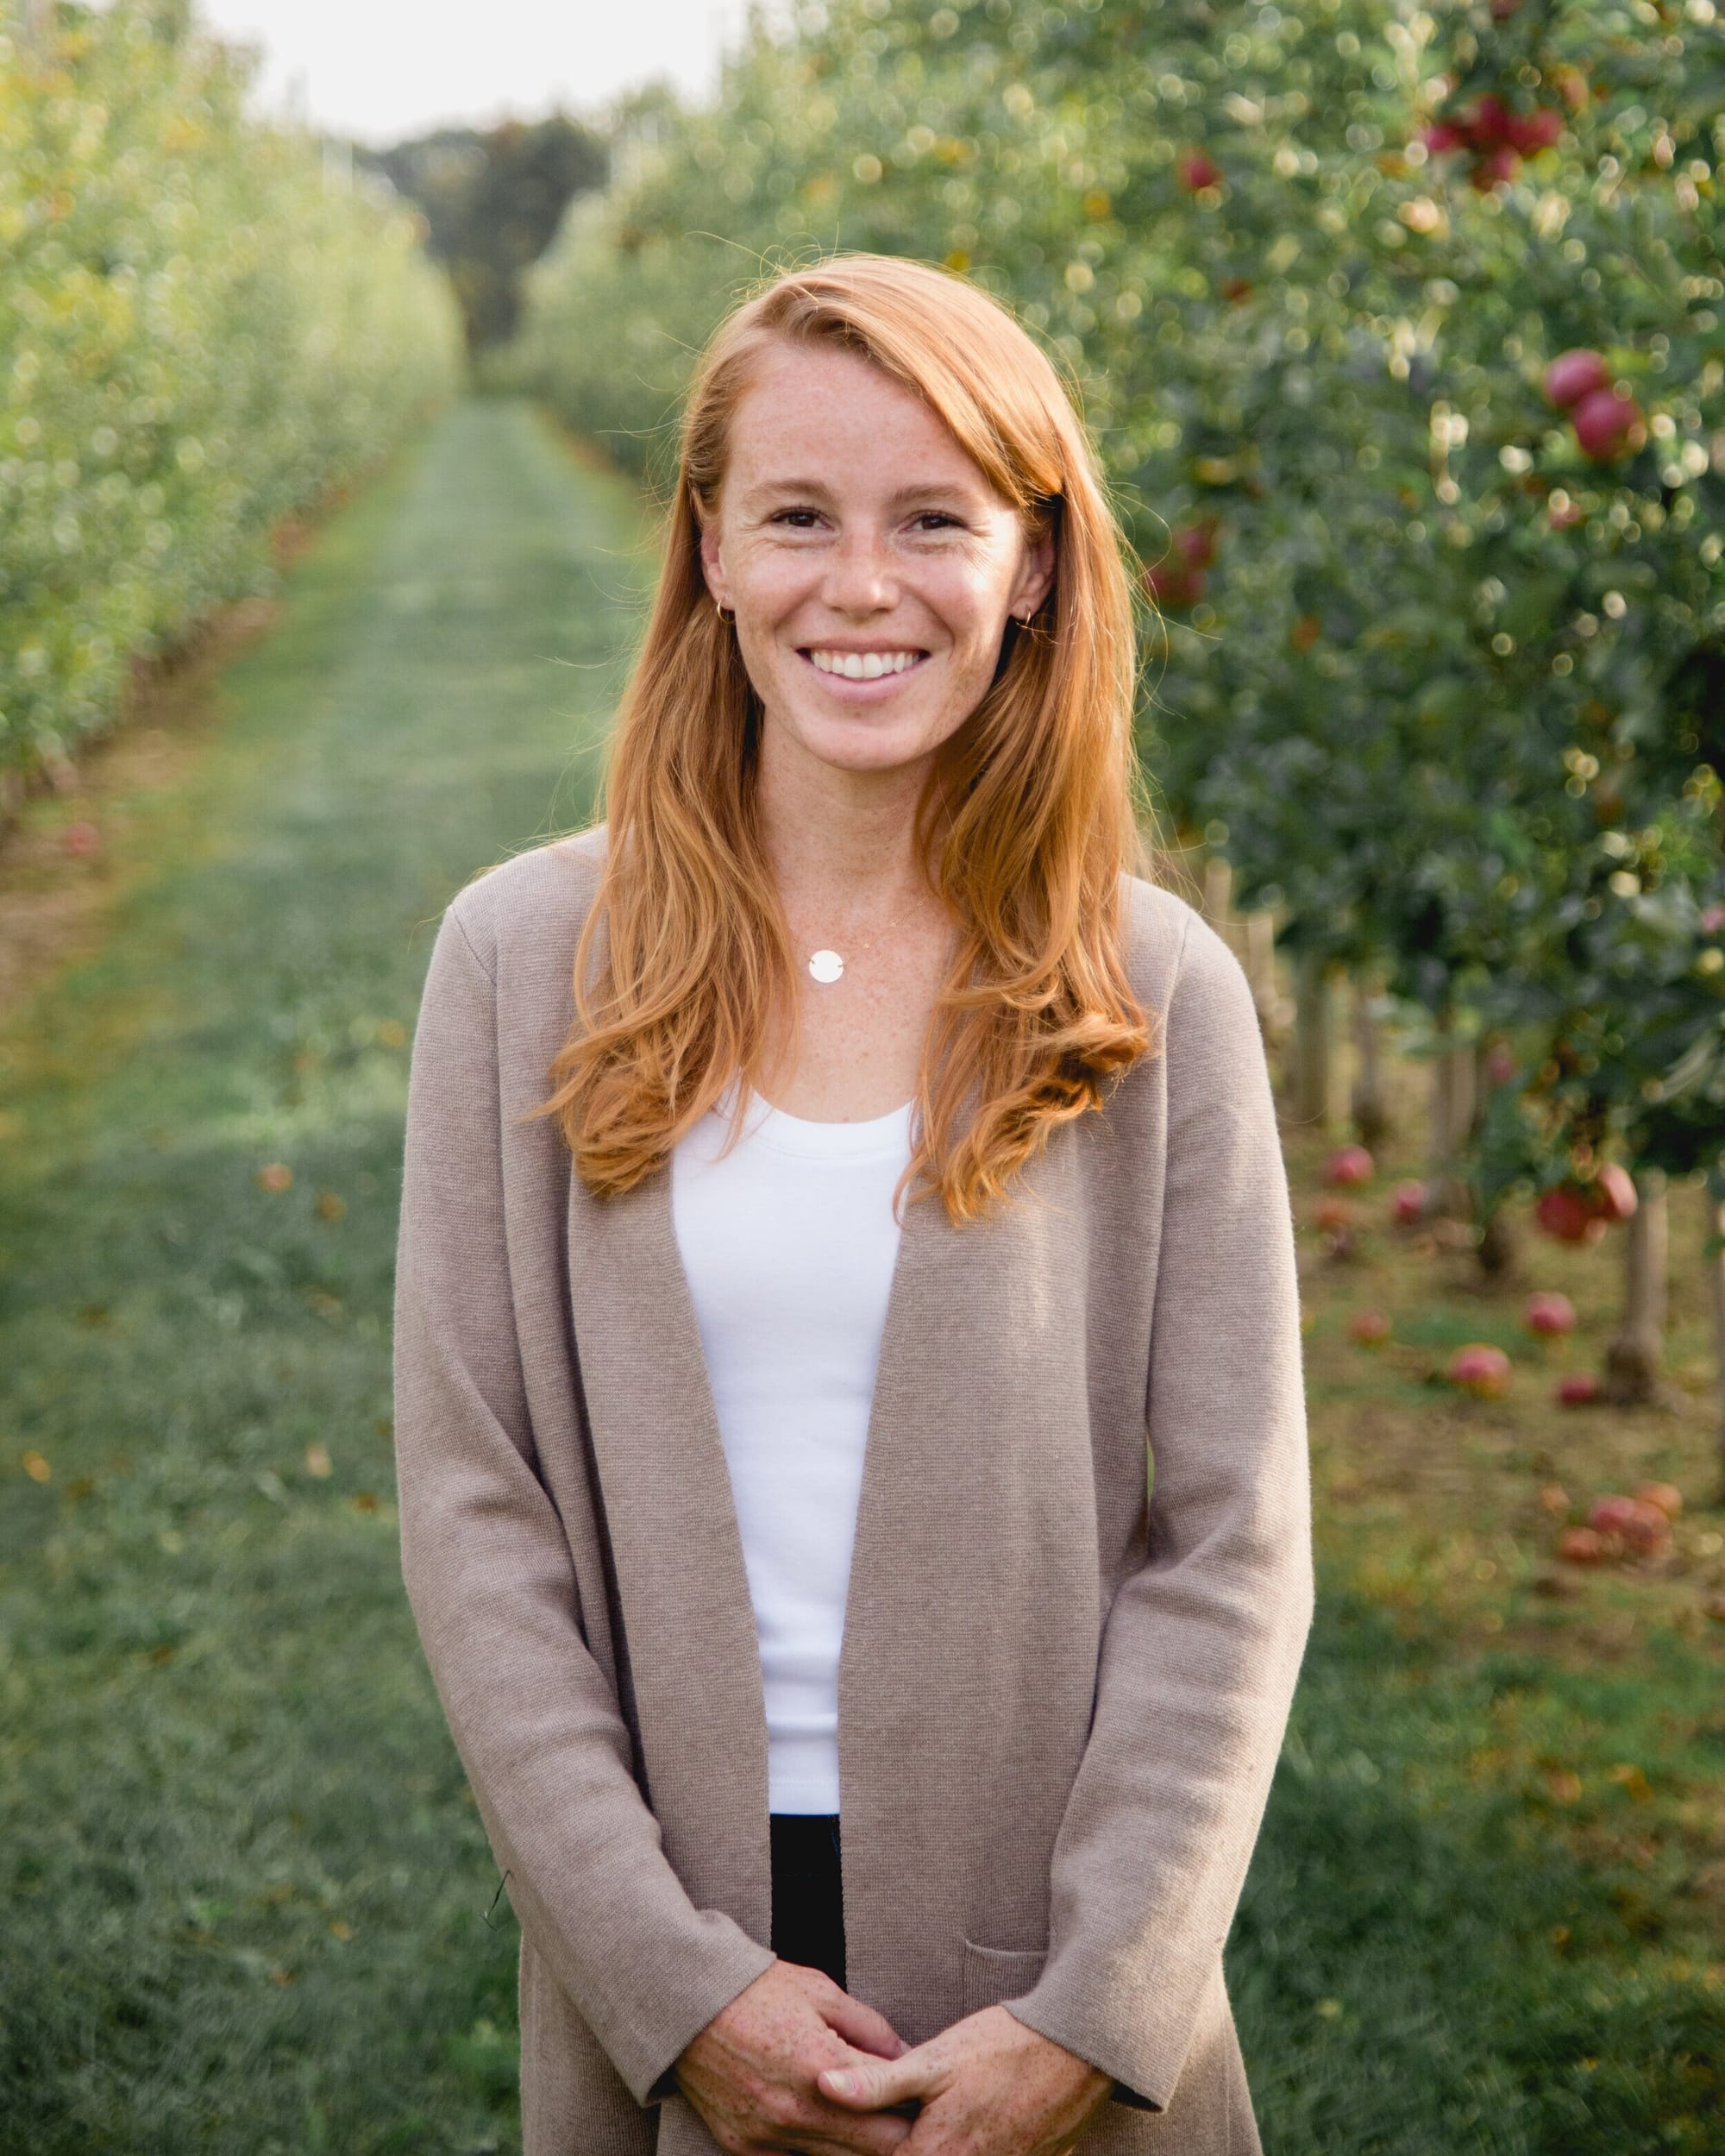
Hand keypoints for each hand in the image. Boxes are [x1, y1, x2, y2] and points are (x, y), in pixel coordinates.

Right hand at [674, 1958, 915, 2154]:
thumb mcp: (821, 1992)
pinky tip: (821, 2125)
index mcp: (823, 2066)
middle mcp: (798, 2111)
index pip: (894, 2106)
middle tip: (901, 2114)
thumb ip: (869, 2027)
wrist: (686, 2005)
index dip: (914, 2102)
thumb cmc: (757, 1990)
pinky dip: (814, 2149)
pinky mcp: (745, 2148)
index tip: (922, 2095)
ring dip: (856, 2143)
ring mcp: (770, 2135)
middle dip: (895, 2132)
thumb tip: (906, 2055)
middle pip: (874, 2148)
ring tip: (862, 2118)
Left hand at [816, 2006, 1112, 2155]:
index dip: (865, 2151)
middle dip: (905, 2146)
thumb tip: (824, 2086)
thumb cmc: (1001, 2047)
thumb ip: (878, 2083)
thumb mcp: (934, 2058)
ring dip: (945, 2147)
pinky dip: (982, 2149)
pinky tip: (982, 2123)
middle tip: (919, 2117)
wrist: (1075, 2046)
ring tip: (945, 2121)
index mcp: (937, 2154)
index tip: (858, 2135)